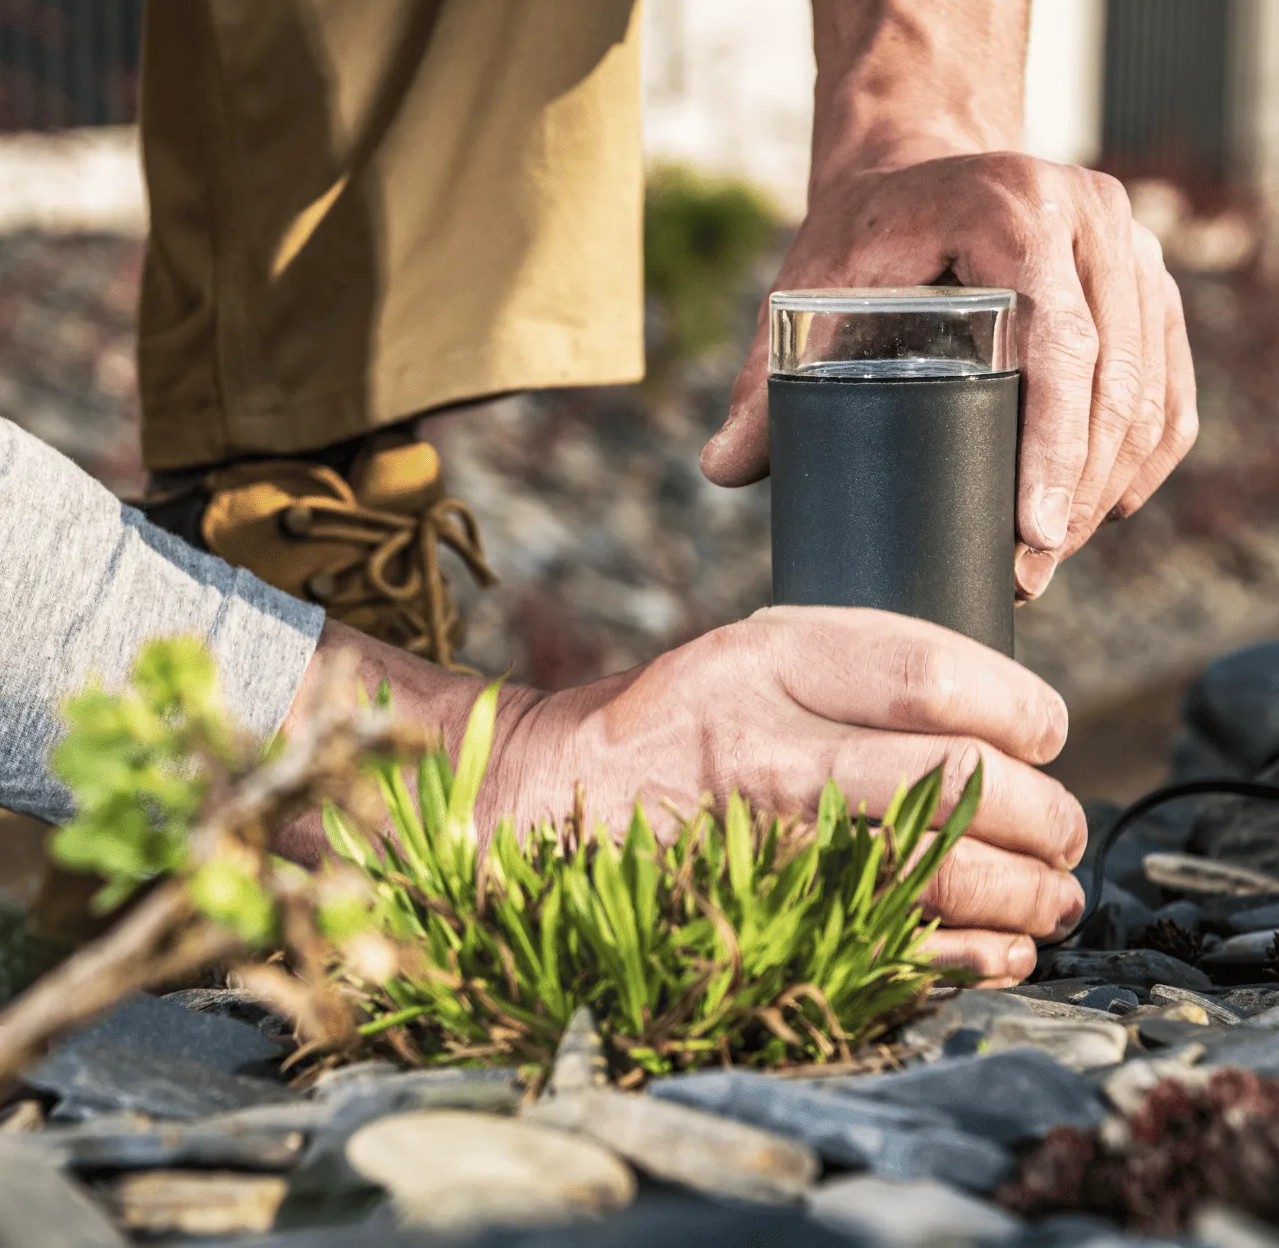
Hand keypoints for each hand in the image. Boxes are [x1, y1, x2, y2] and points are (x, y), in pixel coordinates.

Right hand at [474, 606, 1083, 984]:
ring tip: (1048, 893)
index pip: (935, 677)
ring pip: (943, 871)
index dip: (1022, 709)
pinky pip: (899, 950)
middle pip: (958, 778)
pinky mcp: (759, 917)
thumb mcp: (746, 652)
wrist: (551, 799)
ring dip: (1028, 892)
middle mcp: (765, 747)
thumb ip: (856, 666)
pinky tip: (1000, 948)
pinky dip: (974, 958)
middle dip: (1044, 812)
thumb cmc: (672, 724)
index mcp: (764, 662)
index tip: (1043, 732)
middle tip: (1061, 826)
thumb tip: (1001, 713)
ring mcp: (762, 842)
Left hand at [702, 152, 1198, 599]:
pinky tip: (1107, 506)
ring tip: (1056, 554)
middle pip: (1116, 377)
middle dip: (1080, 487)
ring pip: (1151, 385)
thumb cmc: (859, 233)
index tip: (1033, 531)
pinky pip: (1169, 377)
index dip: (1054, 446)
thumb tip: (722, 469)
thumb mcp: (807, 288)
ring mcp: (1132, 246)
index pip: (1058, 343)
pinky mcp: (1149, 278)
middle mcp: (1092, 217)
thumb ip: (766, 377)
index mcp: (1015, 209)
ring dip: (1112, 480)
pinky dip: (1146, 448)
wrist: (915, 168)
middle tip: (1034, 568)